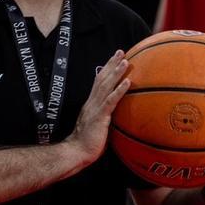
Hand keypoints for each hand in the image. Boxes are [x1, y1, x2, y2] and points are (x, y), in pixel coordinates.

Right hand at [66, 50, 130, 166]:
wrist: (76, 152)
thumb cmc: (87, 144)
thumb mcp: (96, 126)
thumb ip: (103, 118)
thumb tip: (115, 116)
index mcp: (91, 104)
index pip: (99, 82)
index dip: (106, 69)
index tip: (115, 58)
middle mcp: (92, 102)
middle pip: (102, 78)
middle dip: (111, 64)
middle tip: (121, 51)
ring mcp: (95, 108)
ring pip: (106, 86)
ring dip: (116, 72)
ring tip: (125, 61)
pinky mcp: (100, 117)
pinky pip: (111, 101)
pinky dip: (120, 90)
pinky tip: (128, 82)